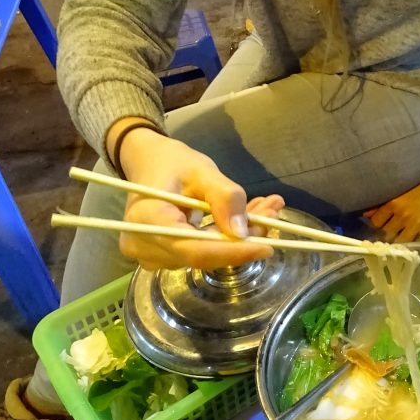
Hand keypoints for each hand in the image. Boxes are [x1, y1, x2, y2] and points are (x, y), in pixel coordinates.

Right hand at [113, 124, 284, 268]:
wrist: (149, 164)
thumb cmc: (171, 162)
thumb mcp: (201, 170)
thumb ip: (224, 197)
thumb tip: (241, 232)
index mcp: (147, 221)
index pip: (194, 250)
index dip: (232, 252)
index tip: (267, 246)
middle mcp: (145, 247)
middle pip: (204, 254)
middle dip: (244, 238)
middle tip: (274, 211)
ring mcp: (152, 256)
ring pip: (207, 254)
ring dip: (240, 236)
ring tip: (266, 208)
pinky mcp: (165, 257)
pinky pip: (201, 252)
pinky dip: (227, 237)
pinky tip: (248, 217)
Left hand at [363, 170, 419, 241]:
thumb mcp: (399, 194)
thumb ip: (382, 205)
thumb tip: (366, 215)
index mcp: (394, 204)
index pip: (376, 222)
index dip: (376, 227)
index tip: (378, 228)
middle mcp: (402, 215)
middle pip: (386, 234)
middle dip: (385, 236)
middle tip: (387, 237)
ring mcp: (415, 225)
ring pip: (399, 242)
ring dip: (397, 242)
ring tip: (399, 241)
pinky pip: (415, 244)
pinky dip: (412, 244)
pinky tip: (412, 242)